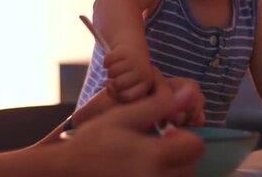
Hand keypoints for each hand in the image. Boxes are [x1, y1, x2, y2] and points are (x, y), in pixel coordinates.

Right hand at [61, 81, 204, 175]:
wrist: (65, 171)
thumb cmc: (93, 141)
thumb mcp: (123, 117)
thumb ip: (158, 105)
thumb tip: (188, 92)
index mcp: (153, 156)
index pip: (195, 147)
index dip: (186, 136)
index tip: (167, 133)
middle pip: (190, 166)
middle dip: (179, 154)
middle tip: (155, 146)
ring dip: (171, 168)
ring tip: (146, 161)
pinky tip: (140, 171)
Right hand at [103, 44, 154, 102]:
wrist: (135, 50)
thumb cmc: (131, 75)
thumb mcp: (132, 87)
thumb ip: (123, 95)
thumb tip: (112, 93)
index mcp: (146, 84)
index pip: (126, 97)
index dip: (117, 95)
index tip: (116, 91)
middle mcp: (142, 72)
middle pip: (117, 84)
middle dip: (112, 82)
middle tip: (115, 79)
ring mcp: (134, 60)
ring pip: (111, 72)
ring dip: (109, 72)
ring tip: (116, 70)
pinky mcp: (125, 51)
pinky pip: (107, 61)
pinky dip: (106, 62)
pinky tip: (113, 61)